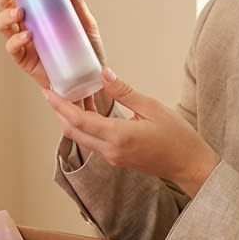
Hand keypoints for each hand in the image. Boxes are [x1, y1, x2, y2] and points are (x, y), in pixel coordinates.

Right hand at [0, 0, 107, 98]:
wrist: (91, 83)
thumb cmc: (87, 53)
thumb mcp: (86, 24)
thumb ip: (76, 4)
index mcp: (39, 11)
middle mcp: (27, 23)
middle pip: (5, 3)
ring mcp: (24, 41)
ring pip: (2, 23)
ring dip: (6, 14)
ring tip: (20, 11)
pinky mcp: (25, 60)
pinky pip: (12, 48)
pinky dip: (15, 39)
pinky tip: (27, 34)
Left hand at [42, 67, 220, 196]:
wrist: (190, 165)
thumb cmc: (178, 137)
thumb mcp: (152, 107)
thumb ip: (124, 91)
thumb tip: (104, 74)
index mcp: (118, 136)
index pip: (79, 120)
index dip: (60, 105)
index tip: (48, 92)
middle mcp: (111, 150)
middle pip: (73, 132)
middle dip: (59, 113)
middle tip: (52, 93)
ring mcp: (113, 157)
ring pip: (82, 139)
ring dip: (71, 120)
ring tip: (68, 99)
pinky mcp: (117, 159)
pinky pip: (93, 143)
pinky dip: (85, 127)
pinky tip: (88, 113)